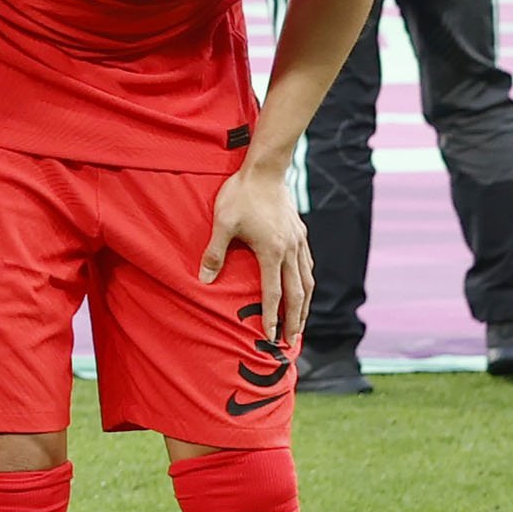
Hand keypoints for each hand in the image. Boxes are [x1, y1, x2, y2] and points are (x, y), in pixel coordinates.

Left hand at [202, 166, 313, 348]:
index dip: (272, 317)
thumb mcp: (222, 223)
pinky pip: (308, 266)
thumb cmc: (240, 195)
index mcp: (272, 251)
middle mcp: (291, 251)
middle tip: (292, 342)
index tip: (271, 337)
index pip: (273, 293)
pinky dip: (307, 284)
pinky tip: (303, 291)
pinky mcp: (301, 234)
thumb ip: (215, 253)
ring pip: (307, 281)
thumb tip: (204, 281)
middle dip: (295, 320)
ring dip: (305, 305)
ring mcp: (299, 243)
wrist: (265, 170)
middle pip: (297, 294)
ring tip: (301, 324)